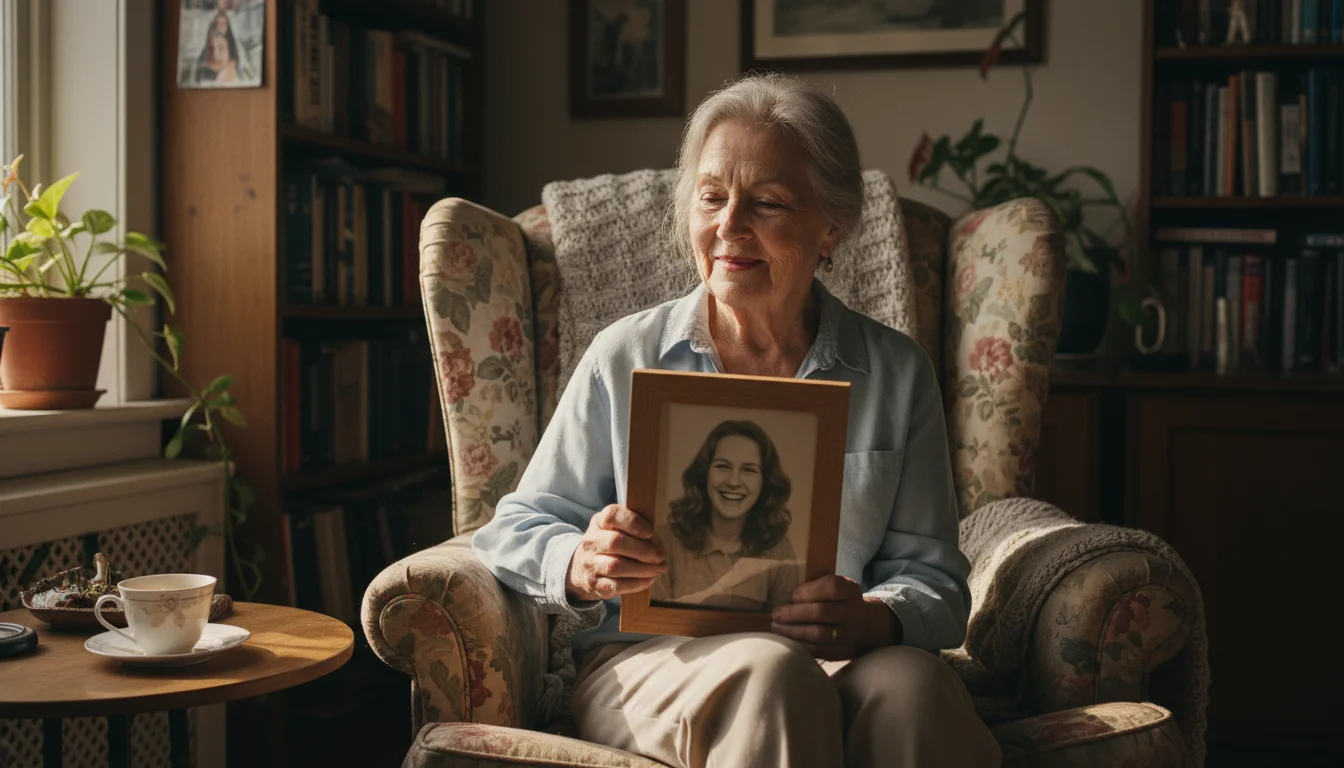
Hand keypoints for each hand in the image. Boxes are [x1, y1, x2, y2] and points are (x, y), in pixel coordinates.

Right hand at [566, 505, 665, 601]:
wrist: (583, 568)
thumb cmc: (609, 545)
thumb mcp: (615, 529)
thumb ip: (633, 528)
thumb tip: (657, 537)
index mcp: (599, 523)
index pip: (611, 515)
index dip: (633, 522)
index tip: (650, 531)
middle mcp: (591, 542)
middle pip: (615, 542)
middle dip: (643, 550)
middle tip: (660, 556)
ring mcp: (590, 564)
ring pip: (616, 566)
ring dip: (642, 569)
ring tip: (658, 569)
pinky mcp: (594, 584)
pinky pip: (617, 585)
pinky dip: (636, 583)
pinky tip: (649, 579)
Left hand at [770, 575, 900, 660]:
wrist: (864, 625)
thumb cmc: (838, 602)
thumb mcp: (835, 588)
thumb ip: (816, 587)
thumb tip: (783, 594)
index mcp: (850, 590)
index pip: (832, 586)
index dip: (808, 591)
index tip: (794, 596)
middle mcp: (853, 611)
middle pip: (821, 611)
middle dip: (793, 613)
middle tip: (776, 614)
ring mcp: (849, 633)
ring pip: (818, 633)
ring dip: (792, 631)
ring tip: (777, 627)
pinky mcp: (842, 651)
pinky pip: (817, 650)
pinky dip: (799, 644)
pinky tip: (786, 640)